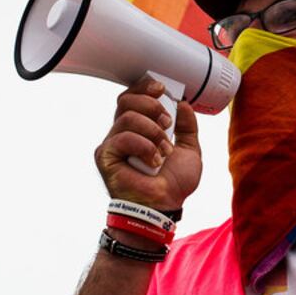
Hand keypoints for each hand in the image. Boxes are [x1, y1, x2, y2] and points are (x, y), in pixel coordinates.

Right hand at [95, 76, 202, 217]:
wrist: (164, 206)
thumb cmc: (173, 183)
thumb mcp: (189, 149)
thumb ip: (187, 126)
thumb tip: (183, 104)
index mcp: (139, 128)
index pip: (133, 97)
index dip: (145, 87)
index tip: (163, 89)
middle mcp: (122, 133)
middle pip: (126, 100)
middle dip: (151, 105)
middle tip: (167, 122)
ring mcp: (112, 144)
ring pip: (127, 117)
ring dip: (152, 131)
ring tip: (164, 150)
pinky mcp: (106, 156)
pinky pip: (122, 138)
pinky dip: (144, 147)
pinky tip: (153, 161)